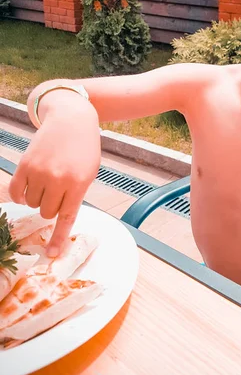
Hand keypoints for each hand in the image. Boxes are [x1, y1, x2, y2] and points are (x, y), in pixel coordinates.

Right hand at [9, 100, 100, 256]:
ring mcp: (39, 172)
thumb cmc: (84, 148)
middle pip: (46, 212)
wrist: (72, 119)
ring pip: (31, 203)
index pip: (67, 217)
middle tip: (58, 191)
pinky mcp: (25, 165)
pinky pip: (17, 192)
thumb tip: (60, 219)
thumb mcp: (89, 172)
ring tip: (48, 181)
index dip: (58, 238)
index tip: (52, 255)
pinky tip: (28, 188)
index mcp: (79, 183)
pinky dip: (20, 195)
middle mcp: (58, 179)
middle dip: (51, 207)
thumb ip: (76, 195)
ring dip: (38, 198)